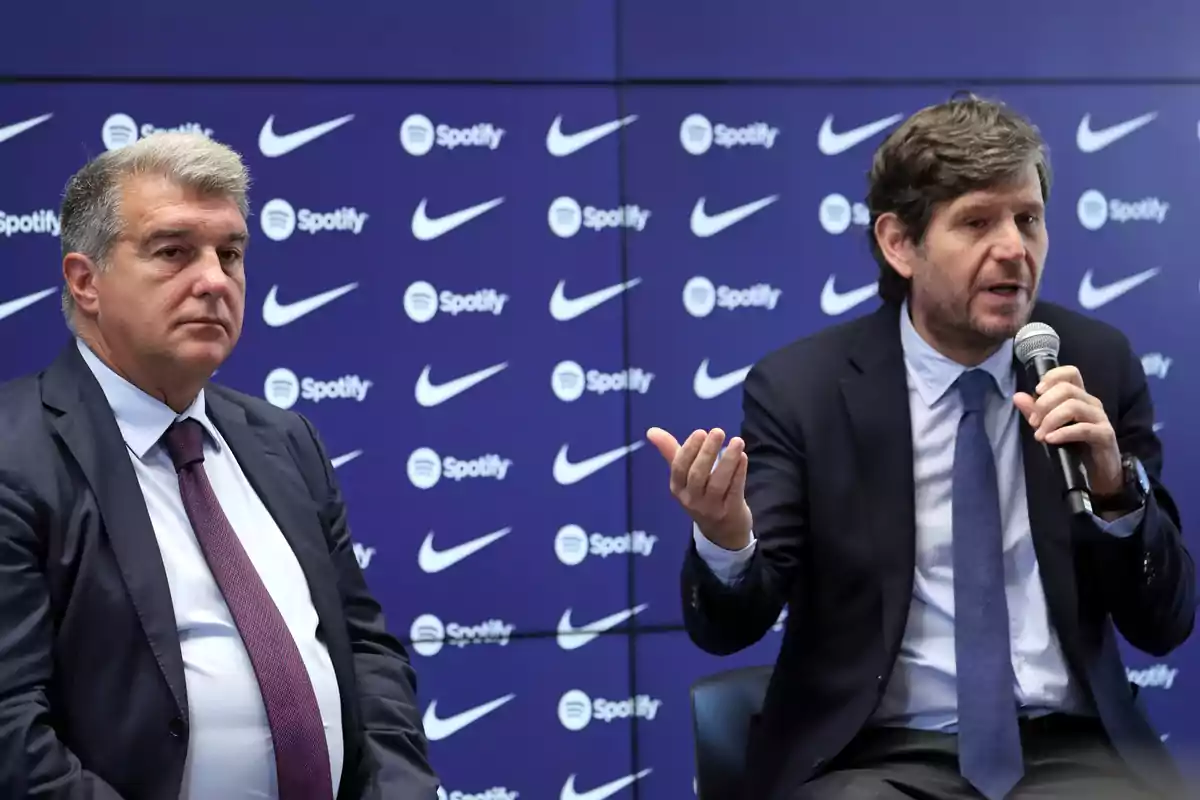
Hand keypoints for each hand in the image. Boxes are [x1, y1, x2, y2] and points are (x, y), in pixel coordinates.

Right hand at [646, 426, 752, 549]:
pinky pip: (735, 490)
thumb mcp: (684, 476)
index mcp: (677, 488)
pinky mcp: (730, 511)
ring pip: (718, 483)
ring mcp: (711, 508)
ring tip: (737, 441)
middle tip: (718, 431)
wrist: (721, 530)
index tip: (700, 432)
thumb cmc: (701, 494)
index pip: (679, 468)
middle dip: (707, 452)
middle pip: (698, 475)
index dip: (689, 450)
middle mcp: (691, 499)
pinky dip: (739, 473)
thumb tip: (651, 430)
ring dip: (728, 460)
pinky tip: (743, 457)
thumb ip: (670, 451)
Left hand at [1012, 365, 1122, 495]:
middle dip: (1044, 404)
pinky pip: (1083, 428)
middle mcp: (1091, 403)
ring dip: (1051, 419)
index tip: (1037, 391)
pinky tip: (1050, 440)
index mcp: (1079, 397)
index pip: (1070, 373)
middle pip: (1066, 389)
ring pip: (1073, 406)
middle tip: (1032, 422)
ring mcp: (1100, 418)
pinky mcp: (1104, 435)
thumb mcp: (1050, 427)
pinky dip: (1063, 433)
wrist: (1098, 472)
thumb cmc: (1075, 446)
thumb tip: (1017, 396)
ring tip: (1040, 435)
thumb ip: (1035, 411)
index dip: (1052, 377)